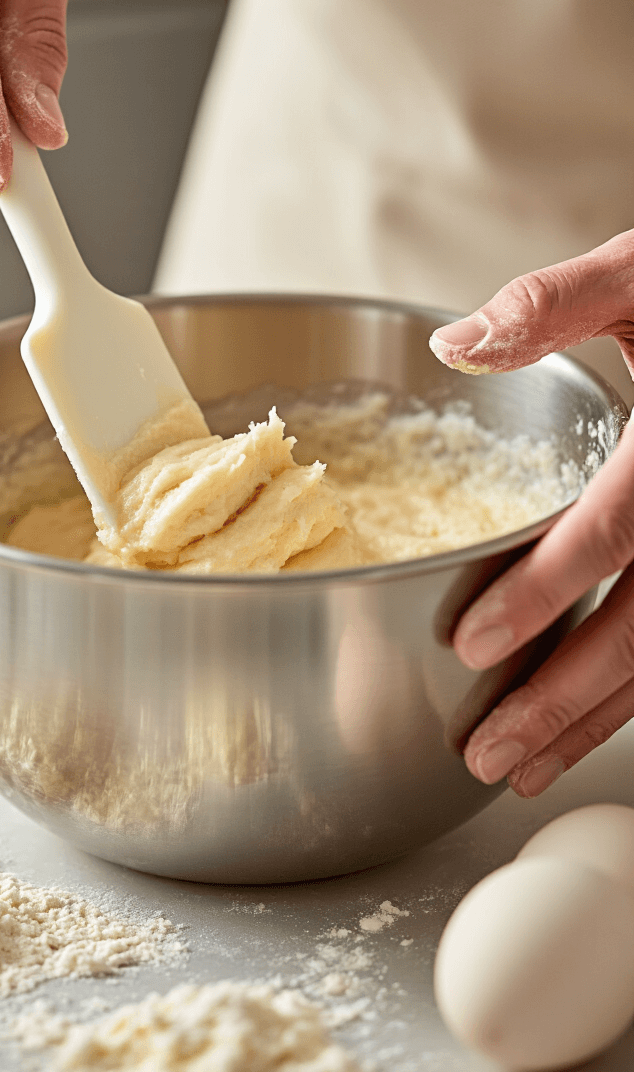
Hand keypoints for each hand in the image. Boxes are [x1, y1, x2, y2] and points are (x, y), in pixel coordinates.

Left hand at [430, 228, 633, 797]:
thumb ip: (556, 302)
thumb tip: (454, 343)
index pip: (615, 531)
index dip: (545, 591)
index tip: (474, 643)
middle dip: (562, 697)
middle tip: (488, 750)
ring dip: (594, 719)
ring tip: (521, 768)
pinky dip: (628, 696)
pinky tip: (583, 725)